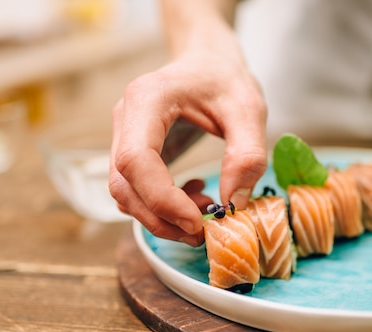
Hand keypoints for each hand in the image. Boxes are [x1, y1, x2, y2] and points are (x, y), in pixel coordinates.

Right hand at [109, 48, 266, 245]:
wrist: (206, 59)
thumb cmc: (225, 78)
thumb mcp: (248, 109)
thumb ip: (247, 155)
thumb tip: (232, 205)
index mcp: (147, 99)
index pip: (136, 161)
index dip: (162, 200)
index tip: (198, 222)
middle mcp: (125, 118)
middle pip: (123, 186)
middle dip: (161, 219)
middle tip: (202, 232)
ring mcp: (122, 136)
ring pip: (125, 194)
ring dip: (161, 217)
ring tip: (204, 208)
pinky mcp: (130, 151)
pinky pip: (134, 190)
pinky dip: (160, 207)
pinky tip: (193, 195)